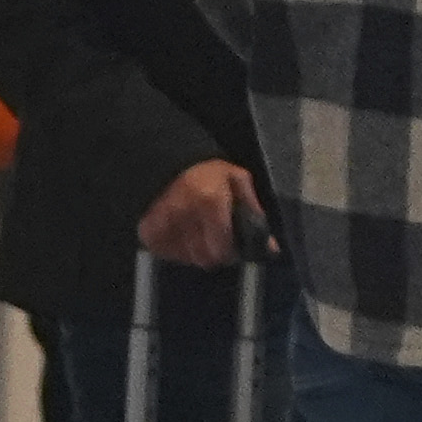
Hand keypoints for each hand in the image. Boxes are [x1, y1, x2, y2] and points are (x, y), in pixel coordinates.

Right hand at [137, 159, 262, 268]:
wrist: (168, 161)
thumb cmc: (208, 173)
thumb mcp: (237, 181)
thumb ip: (254, 212)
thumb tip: (272, 247)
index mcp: (210, 202)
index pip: (222, 248)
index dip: (230, 252)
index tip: (233, 246)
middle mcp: (185, 216)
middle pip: (205, 258)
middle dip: (215, 253)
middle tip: (216, 240)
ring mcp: (164, 225)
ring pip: (188, 259)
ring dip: (197, 252)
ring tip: (199, 234)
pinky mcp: (149, 232)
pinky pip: (169, 255)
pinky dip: (179, 250)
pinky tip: (182, 234)